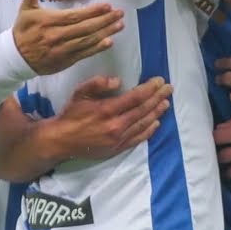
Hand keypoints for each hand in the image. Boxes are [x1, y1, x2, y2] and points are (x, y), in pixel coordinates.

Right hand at [13, 0, 124, 73]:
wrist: (15, 58)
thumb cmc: (22, 31)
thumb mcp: (25, 11)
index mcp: (49, 22)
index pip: (75, 16)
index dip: (92, 11)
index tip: (107, 5)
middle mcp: (57, 36)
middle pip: (85, 28)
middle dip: (105, 20)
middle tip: (120, 13)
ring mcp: (62, 50)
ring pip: (87, 41)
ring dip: (106, 32)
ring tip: (120, 25)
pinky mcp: (65, 60)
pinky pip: (84, 54)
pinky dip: (97, 48)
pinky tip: (109, 42)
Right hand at [46, 76, 172, 160]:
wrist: (61, 140)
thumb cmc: (71, 114)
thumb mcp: (79, 93)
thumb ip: (98, 83)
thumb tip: (118, 81)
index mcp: (107, 110)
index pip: (135, 97)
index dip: (150, 88)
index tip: (159, 80)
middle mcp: (115, 125)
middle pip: (143, 110)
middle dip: (158, 97)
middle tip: (169, 88)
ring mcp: (118, 139)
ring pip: (143, 124)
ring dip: (157, 112)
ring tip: (166, 102)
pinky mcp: (117, 149)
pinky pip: (138, 139)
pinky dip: (149, 130)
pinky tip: (156, 123)